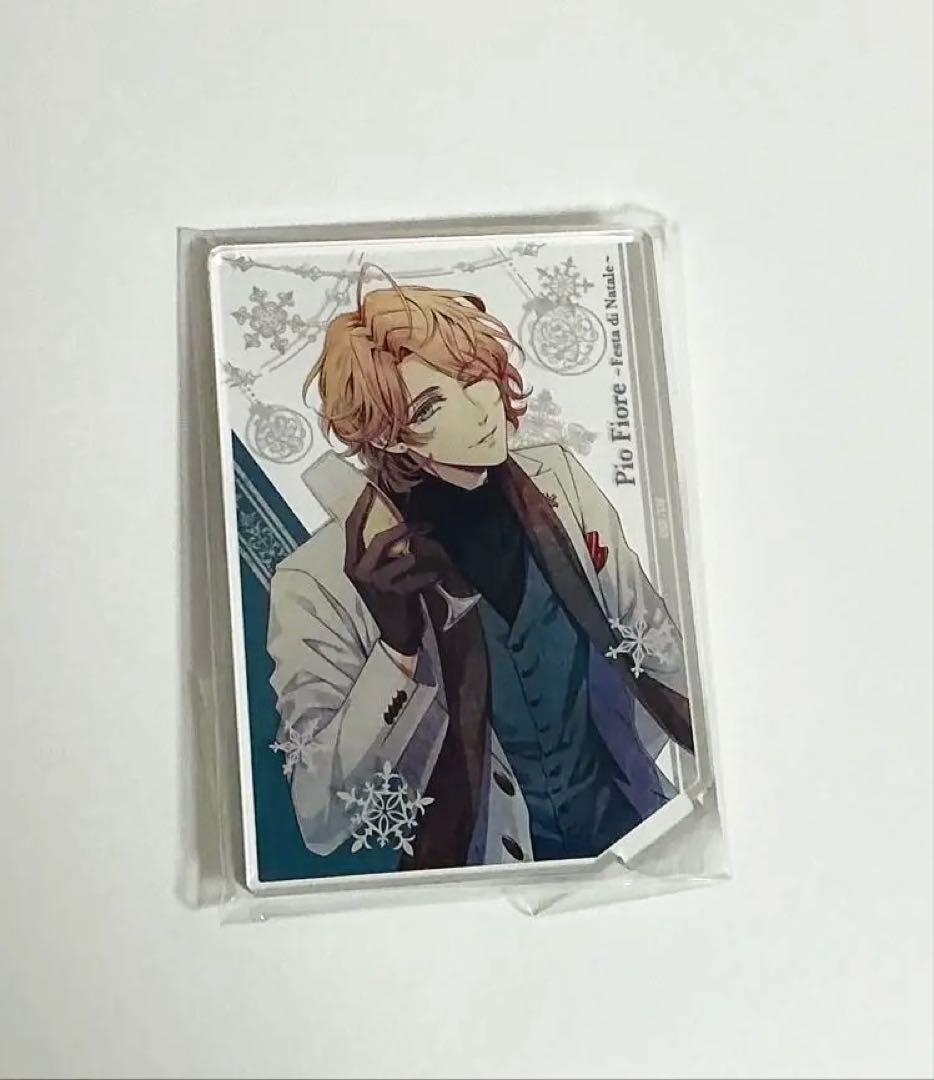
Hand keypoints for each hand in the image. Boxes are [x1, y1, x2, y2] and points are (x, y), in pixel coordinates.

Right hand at [344, 488, 447, 656]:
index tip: (369, 487)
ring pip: (406, 558)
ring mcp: (377, 584)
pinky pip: (420, 577)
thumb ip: (381, 553)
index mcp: (351, 563)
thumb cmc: (386, 601)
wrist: (393, 636)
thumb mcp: (376, 574)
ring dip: (427, 556)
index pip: (351, 528)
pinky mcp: (395, 595)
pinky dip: (432, 575)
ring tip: (439, 557)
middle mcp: (360, 571)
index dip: (361, 506)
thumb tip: (399, 524)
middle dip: (406, 528)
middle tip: (427, 523)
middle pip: (381, 539)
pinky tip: (439, 576)